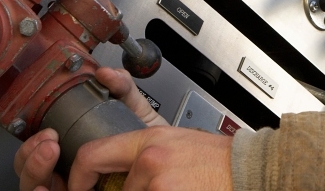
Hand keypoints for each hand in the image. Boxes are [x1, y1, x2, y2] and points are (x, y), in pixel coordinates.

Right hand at [13, 67, 167, 189]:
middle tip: (49, 143)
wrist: (168, 161)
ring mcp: (72, 185)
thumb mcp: (133, 110)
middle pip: (30, 172)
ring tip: (50, 154)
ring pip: (36, 187)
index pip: (34, 153)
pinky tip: (54, 186)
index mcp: (69, 151)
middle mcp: (65, 172)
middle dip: (31, 157)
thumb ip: (121, 88)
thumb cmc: (146, 140)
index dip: (31, 145)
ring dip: (36, 170)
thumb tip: (106, 73)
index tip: (47, 134)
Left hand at [68, 125, 233, 190]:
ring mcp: (159, 184)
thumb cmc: (215, 158)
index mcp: (149, 139)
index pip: (92, 155)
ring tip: (174, 187)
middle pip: (114, 189)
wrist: (247, 170)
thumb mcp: (174, 139)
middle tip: (142, 188)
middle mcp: (150, 159)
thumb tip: (116, 164)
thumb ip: (140, 149)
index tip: (80, 187)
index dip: (78, 178)